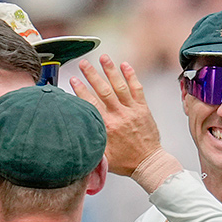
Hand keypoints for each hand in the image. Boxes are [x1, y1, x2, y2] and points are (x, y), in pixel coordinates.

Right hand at [71, 55, 163, 175]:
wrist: (149, 164)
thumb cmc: (126, 162)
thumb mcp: (102, 157)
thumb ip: (90, 145)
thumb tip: (74, 136)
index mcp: (107, 127)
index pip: (90, 103)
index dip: (80, 90)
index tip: (73, 79)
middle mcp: (119, 116)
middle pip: (103, 90)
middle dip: (92, 75)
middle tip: (83, 63)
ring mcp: (132, 111)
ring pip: (120, 86)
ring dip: (111, 70)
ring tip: (103, 57)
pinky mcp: (143, 110)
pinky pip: (137, 89)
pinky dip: (132, 76)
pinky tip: (125, 65)